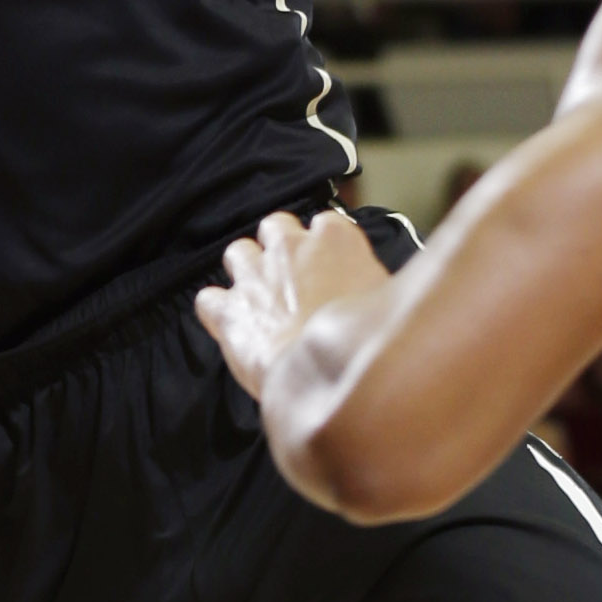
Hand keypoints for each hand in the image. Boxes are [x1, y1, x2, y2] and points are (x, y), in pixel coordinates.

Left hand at [194, 209, 389, 398]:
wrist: (327, 377)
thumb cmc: (367, 344)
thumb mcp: (393, 303)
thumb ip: (379, 285)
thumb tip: (388, 294)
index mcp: (335, 239)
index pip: (328, 224)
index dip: (328, 247)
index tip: (333, 266)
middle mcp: (289, 247)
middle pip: (276, 226)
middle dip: (280, 247)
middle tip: (293, 278)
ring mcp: (254, 275)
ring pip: (238, 252)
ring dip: (246, 271)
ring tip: (260, 297)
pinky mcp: (229, 310)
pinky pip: (208, 299)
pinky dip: (217, 310)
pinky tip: (231, 324)